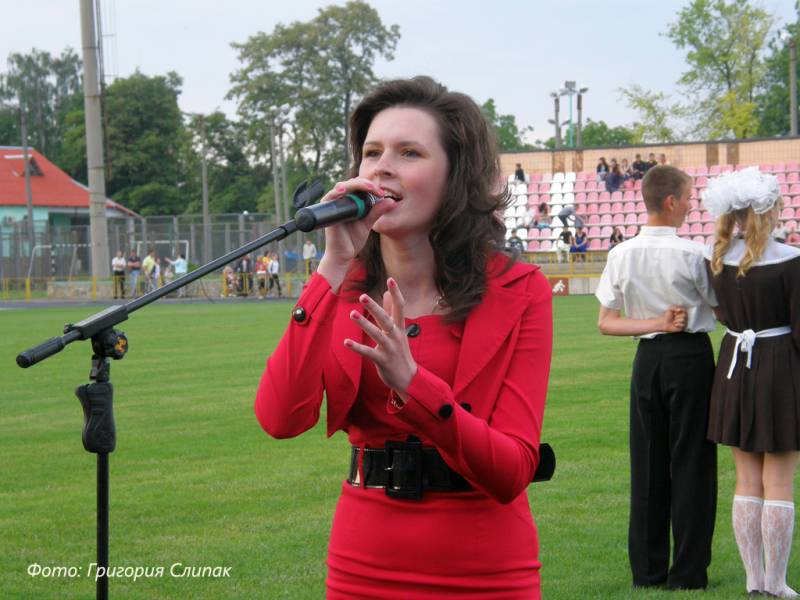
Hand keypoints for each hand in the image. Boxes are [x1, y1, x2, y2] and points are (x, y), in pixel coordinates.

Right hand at [316, 178, 396, 290]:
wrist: (343, 255)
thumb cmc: (352, 240)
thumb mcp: (368, 223)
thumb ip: (377, 212)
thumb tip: (392, 201)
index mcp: (350, 202)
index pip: (359, 187)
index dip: (371, 187)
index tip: (382, 193)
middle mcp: (341, 201)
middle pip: (351, 184)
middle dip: (365, 184)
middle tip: (377, 190)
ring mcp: (333, 205)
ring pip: (342, 186)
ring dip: (355, 185)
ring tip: (368, 187)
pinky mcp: (327, 210)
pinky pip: (330, 196)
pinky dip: (337, 191)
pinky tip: (344, 190)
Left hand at [343, 278, 416, 397]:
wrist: (408, 378)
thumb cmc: (400, 352)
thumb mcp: (398, 331)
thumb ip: (392, 312)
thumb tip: (386, 293)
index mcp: (400, 327)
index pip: (400, 307)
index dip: (396, 293)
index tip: (391, 279)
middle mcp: (396, 336)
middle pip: (386, 319)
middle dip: (374, 307)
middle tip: (363, 296)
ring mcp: (390, 349)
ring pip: (377, 334)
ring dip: (364, 324)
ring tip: (352, 314)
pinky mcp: (382, 360)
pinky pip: (368, 353)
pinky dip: (357, 347)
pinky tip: (346, 342)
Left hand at [662, 305, 686, 332]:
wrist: (664, 323)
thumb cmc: (667, 316)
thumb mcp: (670, 309)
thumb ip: (674, 307)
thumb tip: (679, 309)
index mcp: (681, 312)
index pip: (685, 310)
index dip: (680, 311)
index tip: (675, 312)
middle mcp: (683, 317)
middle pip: (685, 315)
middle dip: (678, 316)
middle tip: (674, 317)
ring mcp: (683, 322)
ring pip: (683, 320)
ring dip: (676, 320)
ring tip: (673, 321)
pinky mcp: (682, 327)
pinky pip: (683, 324)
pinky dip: (677, 324)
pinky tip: (675, 325)